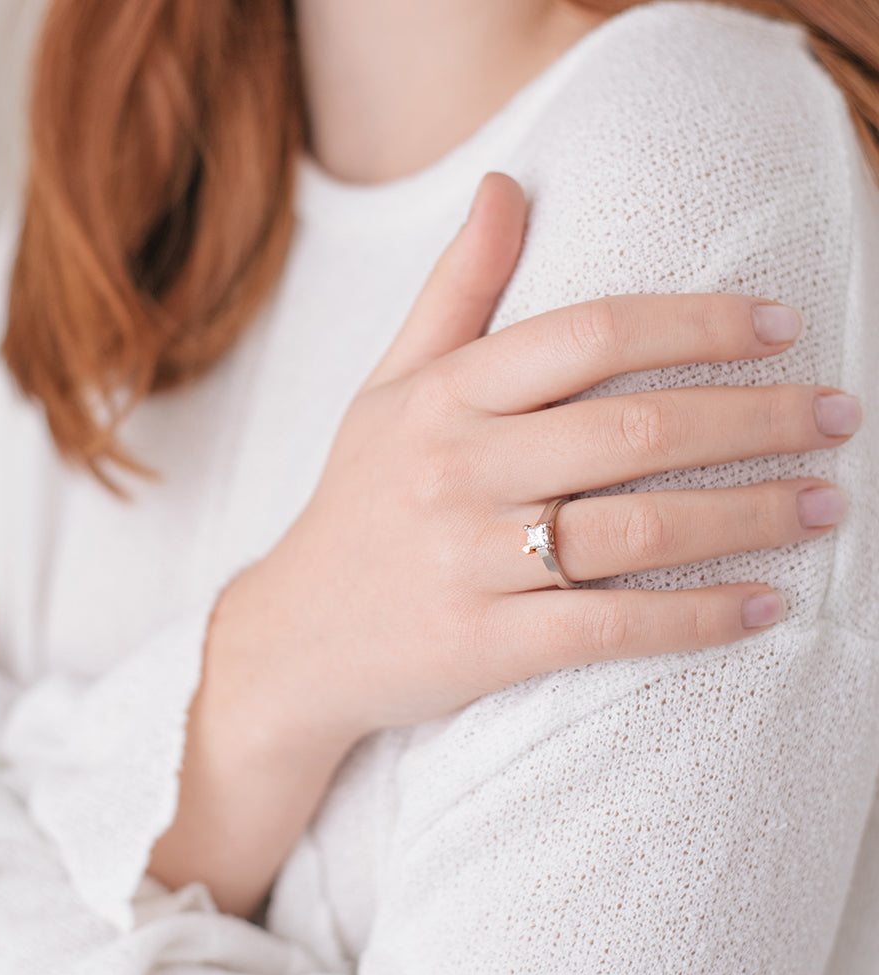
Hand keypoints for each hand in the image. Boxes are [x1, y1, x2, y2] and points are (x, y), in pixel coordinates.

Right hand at [206, 172, 858, 751]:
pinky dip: (698, 618)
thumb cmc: (358, 502)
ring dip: (749, 515)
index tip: (782, 327)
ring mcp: (469, 561)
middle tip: (839, 417)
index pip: (587, 335)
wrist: (296, 638)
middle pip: (634, 431)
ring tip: (823, 504)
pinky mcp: (482, 646)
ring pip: (636, 532)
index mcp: (443, 398)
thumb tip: (507, 183)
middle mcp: (456, 470)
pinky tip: (765, 604)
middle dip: (755, 420)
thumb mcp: (390, 389)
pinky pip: (610, 629)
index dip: (696, 325)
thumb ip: (454, 291)